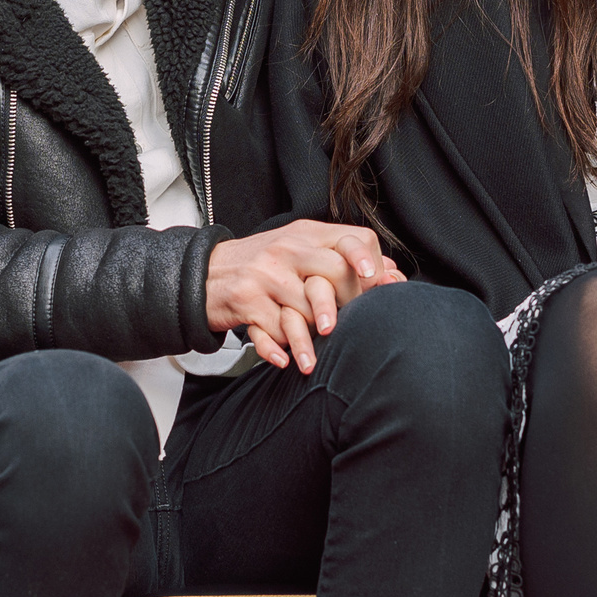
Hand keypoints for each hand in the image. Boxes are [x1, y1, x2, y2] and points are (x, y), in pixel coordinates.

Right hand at [206, 220, 403, 374]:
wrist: (204, 272)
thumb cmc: (261, 265)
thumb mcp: (301, 249)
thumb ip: (343, 258)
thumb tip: (393, 273)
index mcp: (306, 234)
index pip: (352, 238)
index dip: (370, 263)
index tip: (377, 285)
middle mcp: (287, 249)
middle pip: (333, 275)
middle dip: (346, 305)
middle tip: (345, 327)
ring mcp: (265, 274)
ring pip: (303, 308)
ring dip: (310, 340)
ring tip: (315, 361)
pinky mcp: (245, 300)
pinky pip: (271, 329)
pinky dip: (278, 349)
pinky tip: (284, 361)